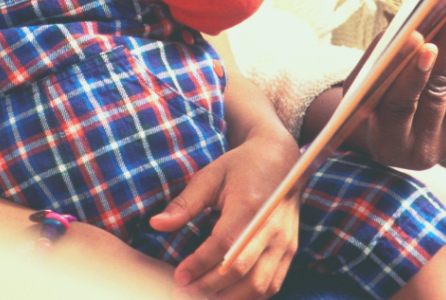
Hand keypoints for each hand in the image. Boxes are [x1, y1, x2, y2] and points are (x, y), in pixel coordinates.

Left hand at [148, 128, 300, 298]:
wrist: (280, 159)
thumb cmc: (241, 166)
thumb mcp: (211, 175)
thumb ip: (185, 203)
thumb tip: (156, 224)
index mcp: (250, 205)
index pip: (224, 244)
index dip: (199, 264)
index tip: (179, 277)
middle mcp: (271, 227)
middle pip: (240, 270)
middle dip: (209, 288)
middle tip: (183, 293)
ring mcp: (284, 241)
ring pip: (259, 285)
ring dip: (229, 298)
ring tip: (201, 298)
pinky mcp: (289, 251)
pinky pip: (271, 285)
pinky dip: (249, 297)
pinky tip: (226, 296)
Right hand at [344, 0, 445, 168]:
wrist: (390, 141)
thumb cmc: (368, 104)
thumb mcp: (361, 90)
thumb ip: (376, 64)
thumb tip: (403, 26)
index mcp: (389, 141)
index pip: (402, 104)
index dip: (412, 73)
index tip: (419, 38)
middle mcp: (424, 147)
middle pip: (438, 91)